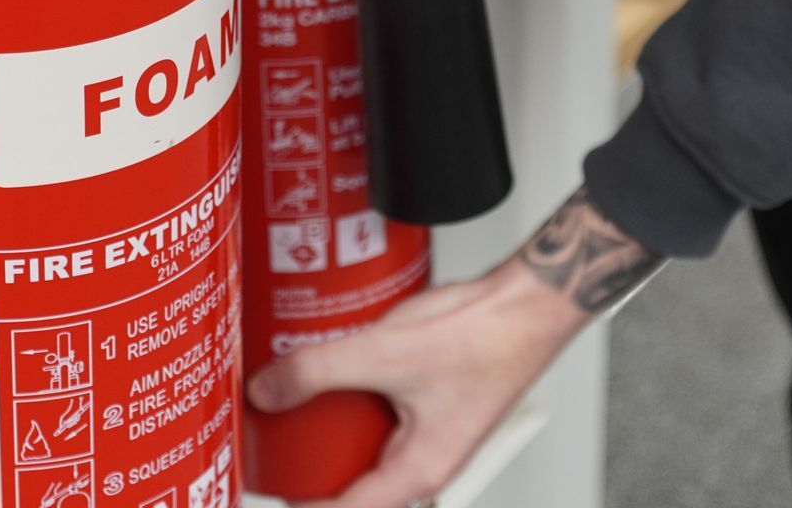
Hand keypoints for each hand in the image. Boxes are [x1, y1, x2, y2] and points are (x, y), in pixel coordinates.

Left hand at [247, 187, 662, 507]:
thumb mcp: (384, 354)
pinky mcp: (424, 403)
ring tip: (285, 406)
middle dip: (305, 468)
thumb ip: (319, 371)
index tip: (266, 489)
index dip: (298, 507)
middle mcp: (421, 462)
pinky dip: (346, 399)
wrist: (525, 303)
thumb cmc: (483, 340)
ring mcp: (424, 433)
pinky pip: (375, 415)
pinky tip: (324, 372)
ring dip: (324, 430)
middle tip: (267, 448)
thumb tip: (267, 390)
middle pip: (348, 485)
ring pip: (360, 448)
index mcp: (416, 474)